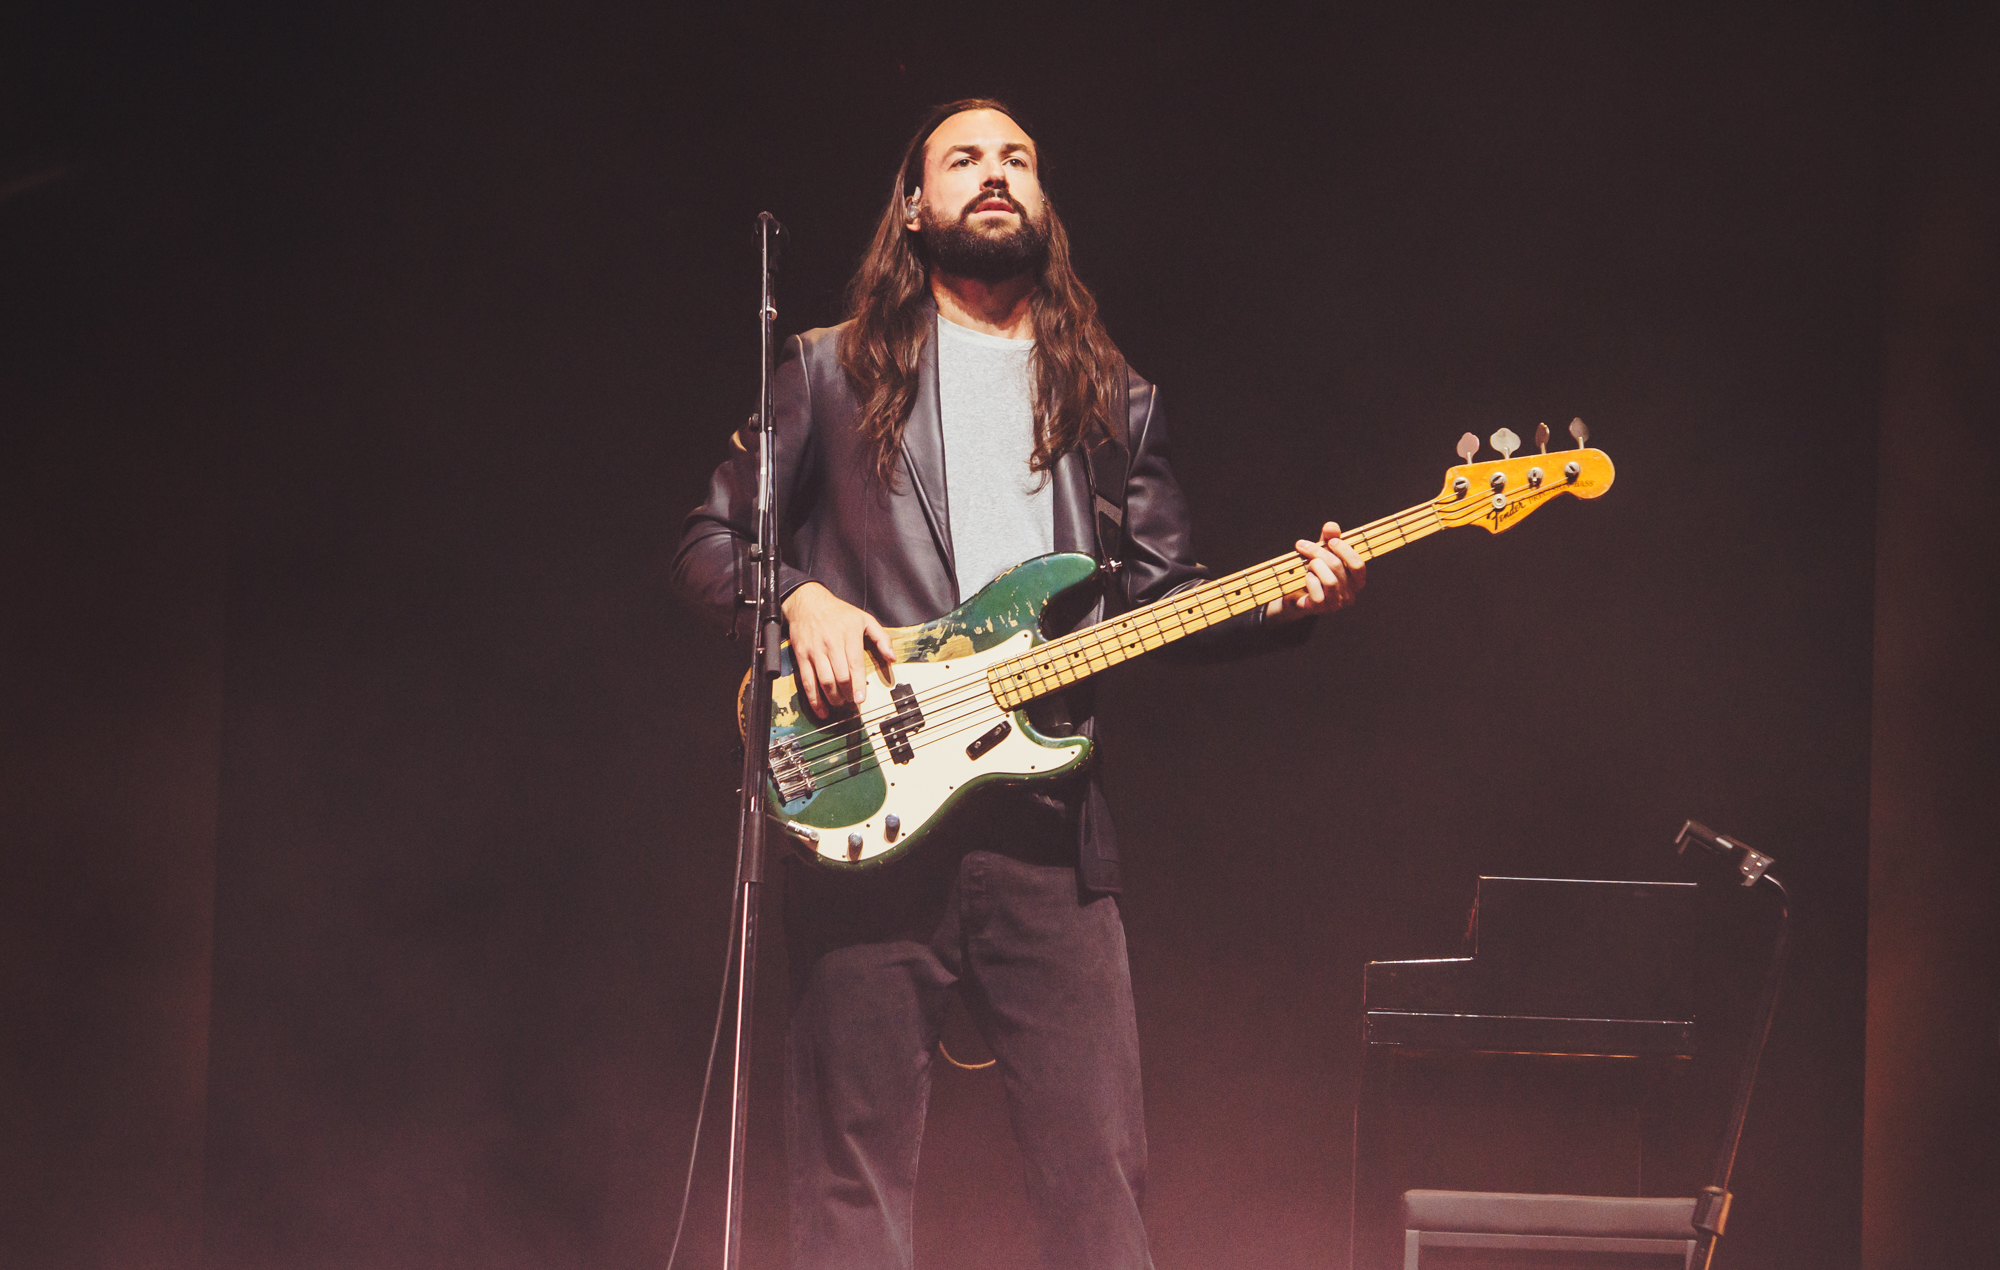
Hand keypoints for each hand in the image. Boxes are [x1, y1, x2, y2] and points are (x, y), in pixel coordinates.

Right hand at [781, 583, 895, 718]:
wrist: (807, 603)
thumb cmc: (839, 612)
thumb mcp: (864, 619)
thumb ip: (881, 638)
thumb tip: (892, 657)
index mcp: (849, 635)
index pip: (854, 664)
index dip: (857, 684)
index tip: (860, 699)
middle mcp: (831, 643)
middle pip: (840, 676)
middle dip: (847, 693)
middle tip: (852, 701)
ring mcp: (815, 651)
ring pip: (824, 680)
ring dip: (833, 697)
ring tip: (840, 703)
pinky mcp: (802, 656)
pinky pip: (807, 681)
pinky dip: (814, 699)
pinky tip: (822, 709)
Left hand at [1265, 522, 1365, 622]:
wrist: (1295, 594)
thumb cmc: (1315, 571)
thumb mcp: (1323, 551)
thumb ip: (1329, 538)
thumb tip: (1331, 526)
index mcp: (1356, 580)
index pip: (1358, 565)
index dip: (1344, 550)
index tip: (1330, 541)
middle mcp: (1350, 594)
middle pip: (1338, 567)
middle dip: (1318, 552)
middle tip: (1303, 546)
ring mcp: (1336, 604)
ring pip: (1330, 581)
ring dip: (1314, 567)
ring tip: (1307, 564)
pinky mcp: (1321, 610)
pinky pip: (1317, 594)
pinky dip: (1309, 581)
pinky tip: (1306, 577)